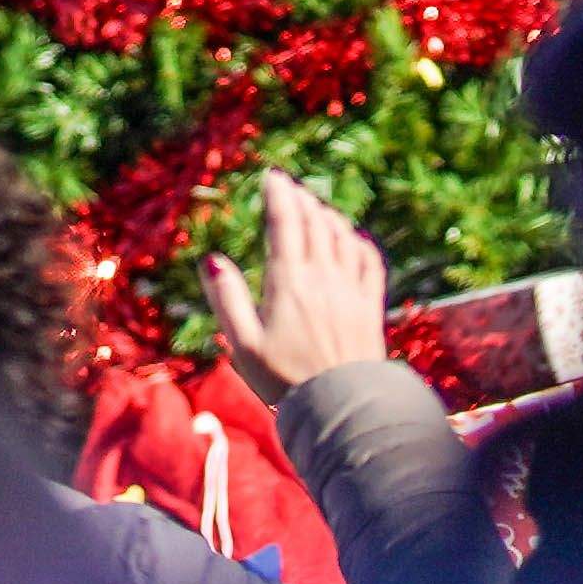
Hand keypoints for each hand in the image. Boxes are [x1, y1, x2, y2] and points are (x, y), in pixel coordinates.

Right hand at [209, 168, 393, 401]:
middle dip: (302, 198)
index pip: (286, 222)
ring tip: (316, 207)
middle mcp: (324, 277)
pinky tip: (354, 239)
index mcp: (289, 282)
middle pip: (315, 222)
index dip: (279, 194)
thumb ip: (226, 299)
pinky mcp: (371, 306)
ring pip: (343, 236)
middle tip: (290, 187)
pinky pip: (370, 261)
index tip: (272, 177)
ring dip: (328, 215)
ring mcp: (352, 290)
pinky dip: (359, 242)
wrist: (340, 407)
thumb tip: (211, 260)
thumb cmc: (283, 380)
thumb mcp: (243, 344)